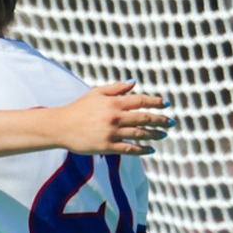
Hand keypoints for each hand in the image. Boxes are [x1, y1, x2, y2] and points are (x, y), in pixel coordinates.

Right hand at [56, 81, 172, 155]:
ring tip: (163, 134)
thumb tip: (134, 83)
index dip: (156, 102)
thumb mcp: (96, 93)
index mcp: (113, 102)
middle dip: (161, 120)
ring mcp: (112, 133)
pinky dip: (142, 149)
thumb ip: (116, 88)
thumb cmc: (78, 108)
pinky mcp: (107, 146)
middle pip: (145, 118)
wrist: (61, 126)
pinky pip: (130, 149)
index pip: (141, 100)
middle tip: (171, 122)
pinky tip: (150, 149)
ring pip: (140, 134)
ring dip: (154, 134)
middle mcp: (115, 117)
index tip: (166, 104)